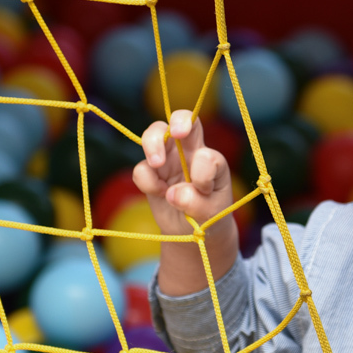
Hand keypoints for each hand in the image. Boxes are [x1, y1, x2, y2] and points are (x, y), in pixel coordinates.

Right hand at [133, 109, 233, 235]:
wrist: (192, 232)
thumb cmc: (209, 216)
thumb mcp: (212, 213)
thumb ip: (197, 203)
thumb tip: (173, 193)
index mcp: (210, 159)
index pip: (208, 153)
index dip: (203, 167)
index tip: (203, 189)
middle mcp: (189, 152)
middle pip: (181, 120)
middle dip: (178, 121)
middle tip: (176, 133)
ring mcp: (168, 160)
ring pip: (154, 133)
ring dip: (152, 144)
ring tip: (157, 164)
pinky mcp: (151, 173)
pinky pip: (141, 169)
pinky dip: (146, 181)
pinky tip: (160, 193)